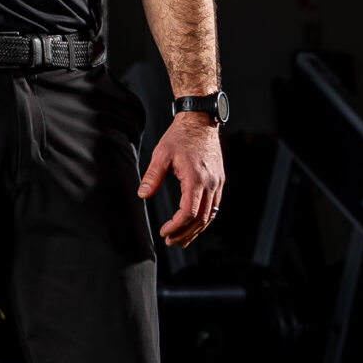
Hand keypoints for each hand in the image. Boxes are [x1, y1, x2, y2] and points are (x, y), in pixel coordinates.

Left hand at [137, 112, 224, 247]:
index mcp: (196, 178)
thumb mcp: (161, 154)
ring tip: (181, 239)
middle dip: (185, 233)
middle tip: (170, 242)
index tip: (164, 232)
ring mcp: (218, 183)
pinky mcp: (219, 181)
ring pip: (211, 215)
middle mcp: (211, 183)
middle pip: (201, 218)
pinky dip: (205, 219)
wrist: (201, 121)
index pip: (188, 212)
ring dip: (196, 230)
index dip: (177, 226)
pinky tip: (194, 224)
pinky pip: (215, 206)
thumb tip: (143, 195)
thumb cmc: (180, 136)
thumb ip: (152, 176)